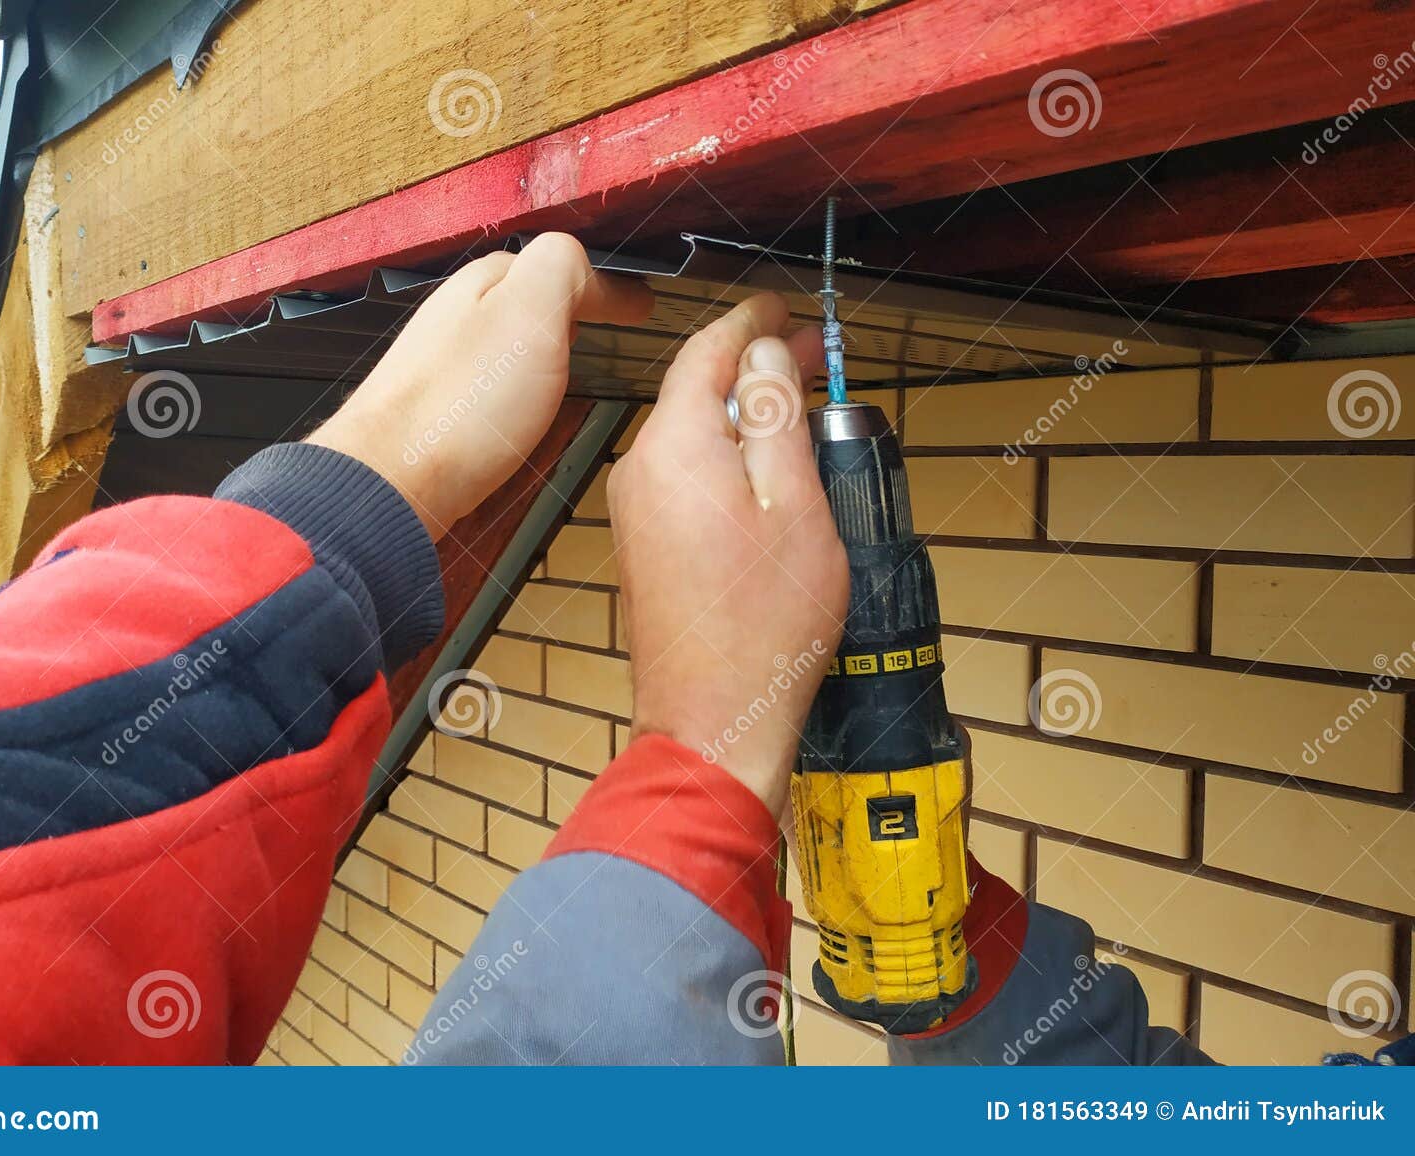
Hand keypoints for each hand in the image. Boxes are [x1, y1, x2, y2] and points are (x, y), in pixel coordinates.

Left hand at [308, 233, 652, 536]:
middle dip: (565, 308)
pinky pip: (486, 392)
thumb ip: (562, 269)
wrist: (392, 482)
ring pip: (501, 346)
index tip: (639, 304)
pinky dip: (515, 393)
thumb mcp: (531, 311)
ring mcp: (441, 371)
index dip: (602, 283)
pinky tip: (524, 420)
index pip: (553, 263)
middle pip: (521, 301)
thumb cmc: (462, 403)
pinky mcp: (436, 420)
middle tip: (605, 325)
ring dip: (539, 352)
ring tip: (572, 371)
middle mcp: (455, 320)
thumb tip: (592, 270)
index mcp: (481, 286)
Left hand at [609, 293, 848, 814]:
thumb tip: (765, 353)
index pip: (707, 350)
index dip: (752, 321)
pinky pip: (683, 476)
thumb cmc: (764, 625)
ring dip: (742, 418)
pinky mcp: (642, 544)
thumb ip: (776, 417)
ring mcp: (634, 509)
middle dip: (754, 369)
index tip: (788, 312)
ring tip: (801, 420)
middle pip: (695, 390)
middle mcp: (639, 468)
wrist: (713, 717)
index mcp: (675, 447)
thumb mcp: (796, 504)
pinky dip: (724, 460)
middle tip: (812, 363)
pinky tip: (766, 477)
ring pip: (691, 434)